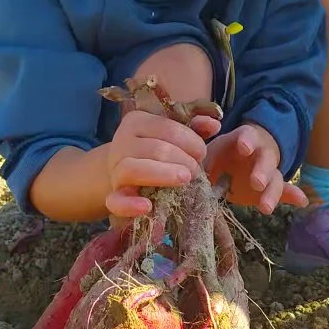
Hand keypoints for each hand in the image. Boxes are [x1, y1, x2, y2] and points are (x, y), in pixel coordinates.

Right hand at [106, 107, 220, 217]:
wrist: (127, 175)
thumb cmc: (157, 153)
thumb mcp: (175, 137)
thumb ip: (195, 128)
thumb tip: (214, 123)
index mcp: (137, 122)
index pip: (167, 127)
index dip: (191, 141)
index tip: (202, 153)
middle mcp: (122, 143)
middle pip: (155, 149)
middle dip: (183, 160)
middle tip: (196, 171)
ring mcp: (116, 171)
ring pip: (134, 169)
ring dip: (163, 175)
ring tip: (185, 179)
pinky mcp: (113, 196)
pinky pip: (116, 201)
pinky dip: (130, 205)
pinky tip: (147, 206)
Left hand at [205, 123, 307, 214]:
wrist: (228, 166)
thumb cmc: (216, 155)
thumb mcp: (205, 148)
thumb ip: (199, 138)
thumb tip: (198, 136)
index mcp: (241, 140)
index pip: (247, 136)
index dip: (247, 141)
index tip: (244, 149)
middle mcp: (259, 154)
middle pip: (266, 158)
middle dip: (262, 170)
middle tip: (256, 183)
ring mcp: (267, 171)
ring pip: (275, 178)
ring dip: (272, 192)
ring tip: (265, 208)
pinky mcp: (270, 189)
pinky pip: (284, 191)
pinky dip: (293, 196)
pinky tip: (302, 202)